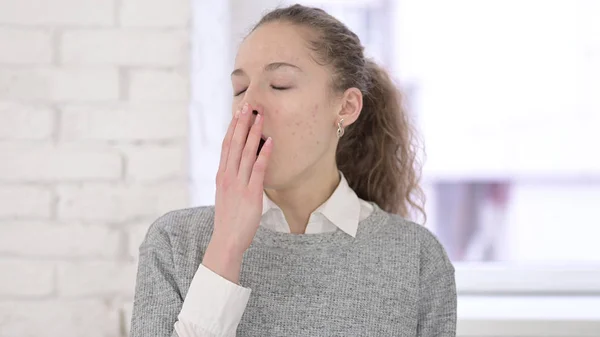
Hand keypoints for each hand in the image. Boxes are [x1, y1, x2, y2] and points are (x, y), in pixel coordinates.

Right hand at [202, 102, 272, 282]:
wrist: (227, 240)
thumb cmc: (229, 220)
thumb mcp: (225, 195)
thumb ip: (231, 179)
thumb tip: (238, 166)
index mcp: (222, 175)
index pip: (227, 146)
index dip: (233, 128)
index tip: (238, 112)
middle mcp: (228, 176)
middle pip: (235, 144)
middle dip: (242, 123)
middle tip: (248, 105)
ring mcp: (238, 184)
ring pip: (246, 153)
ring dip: (254, 133)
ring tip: (260, 117)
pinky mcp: (251, 193)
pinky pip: (258, 170)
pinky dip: (263, 154)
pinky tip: (269, 142)